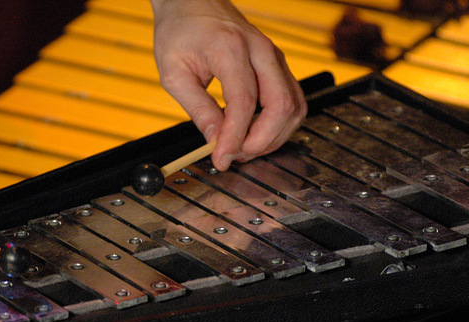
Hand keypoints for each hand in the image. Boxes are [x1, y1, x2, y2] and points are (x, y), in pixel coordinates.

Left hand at [151, 0, 306, 170]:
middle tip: (233, 155)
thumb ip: (197, 108)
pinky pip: (292, 100)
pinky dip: (279, 125)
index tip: (221, 159)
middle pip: (280, 106)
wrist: (193, 2)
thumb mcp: (174, 73)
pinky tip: (256, 134)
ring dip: (273, 137)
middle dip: (260, 142)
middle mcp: (261, 51)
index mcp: (230, 49)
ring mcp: (274, 57)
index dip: (235, 138)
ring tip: (243, 148)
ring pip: (294, 107)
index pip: (244, 103)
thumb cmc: (180, 31)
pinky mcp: (278, 65)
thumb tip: (214, 141)